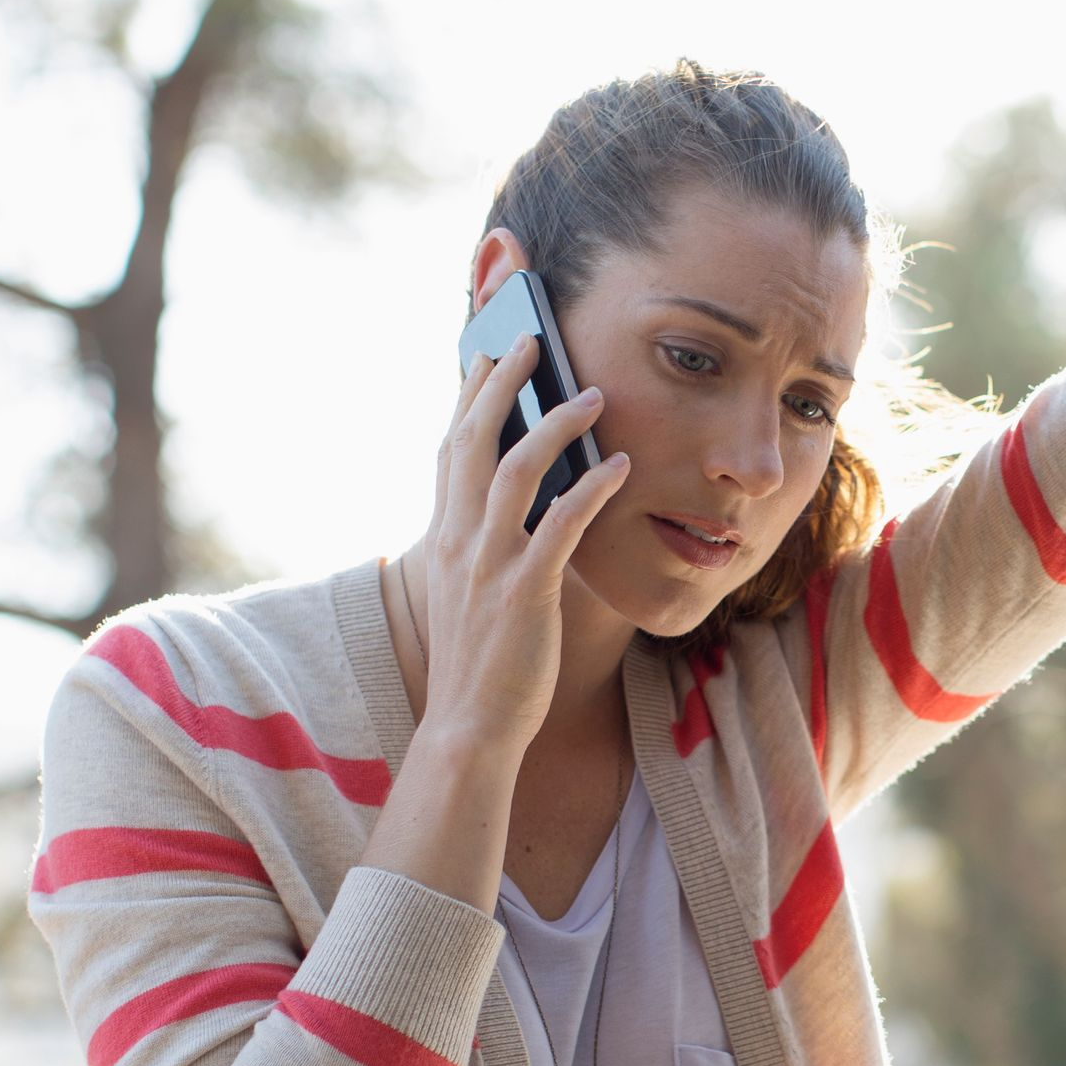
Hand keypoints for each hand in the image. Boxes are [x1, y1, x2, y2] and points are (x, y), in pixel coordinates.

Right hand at [420, 334, 630, 757]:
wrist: (468, 726)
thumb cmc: (484, 659)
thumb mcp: (474, 588)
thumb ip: (488, 541)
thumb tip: (524, 499)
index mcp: (445, 536)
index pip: (451, 446)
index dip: (467, 394)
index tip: (485, 349)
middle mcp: (459, 540)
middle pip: (474, 439)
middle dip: (502, 382)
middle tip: (533, 339)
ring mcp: (489, 565)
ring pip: (516, 470)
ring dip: (556, 425)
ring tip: (594, 395)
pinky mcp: (525, 592)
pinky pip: (559, 526)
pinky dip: (590, 489)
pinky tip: (620, 466)